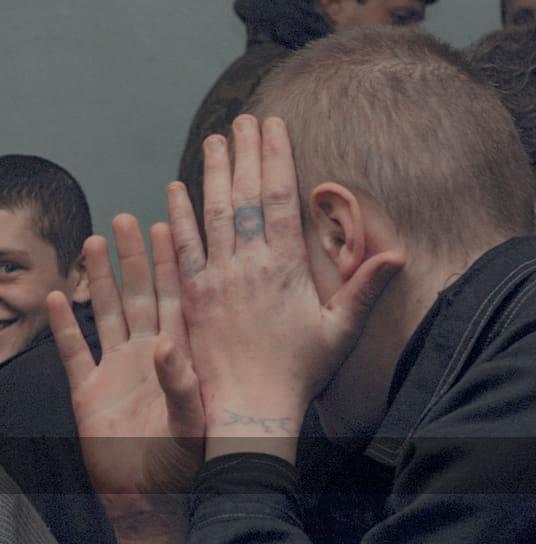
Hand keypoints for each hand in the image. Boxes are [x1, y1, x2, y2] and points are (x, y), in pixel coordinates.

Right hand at [49, 214, 203, 539]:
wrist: (146, 500)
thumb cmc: (183, 466)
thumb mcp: (192, 426)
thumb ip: (182, 385)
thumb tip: (166, 344)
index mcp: (177, 356)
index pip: (174, 298)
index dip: (170, 262)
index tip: (166, 224)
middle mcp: (145, 355)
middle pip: (137, 295)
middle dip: (132, 257)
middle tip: (126, 219)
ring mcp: (115, 370)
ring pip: (105, 313)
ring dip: (98, 279)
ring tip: (92, 241)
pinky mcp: (87, 390)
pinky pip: (72, 351)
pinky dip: (62, 325)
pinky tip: (54, 296)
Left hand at [166, 115, 403, 460]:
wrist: (251, 407)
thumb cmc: (299, 373)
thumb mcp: (340, 331)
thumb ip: (364, 289)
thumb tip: (396, 253)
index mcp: (285, 267)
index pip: (278, 198)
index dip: (275, 157)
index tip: (273, 125)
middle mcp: (248, 265)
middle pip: (243, 197)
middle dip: (244, 154)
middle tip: (242, 120)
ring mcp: (216, 278)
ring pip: (211, 215)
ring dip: (211, 174)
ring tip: (213, 140)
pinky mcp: (193, 296)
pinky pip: (182, 249)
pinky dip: (178, 217)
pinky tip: (173, 189)